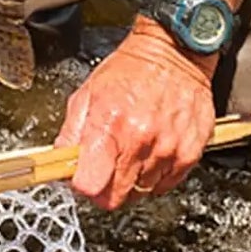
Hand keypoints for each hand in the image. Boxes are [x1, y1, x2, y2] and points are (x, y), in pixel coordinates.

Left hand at [53, 23, 216, 208]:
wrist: (174, 53)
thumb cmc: (130, 70)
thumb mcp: (88, 93)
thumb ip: (71, 132)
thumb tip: (60, 162)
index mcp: (110, 126)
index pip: (90, 185)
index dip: (82, 185)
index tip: (81, 177)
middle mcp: (140, 142)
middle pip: (115, 198)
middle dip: (105, 188)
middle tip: (105, 166)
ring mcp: (167, 151)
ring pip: (141, 193)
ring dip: (132, 179)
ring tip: (132, 149)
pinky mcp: (189, 155)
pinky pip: (166, 185)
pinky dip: (155, 175)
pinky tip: (151, 150)